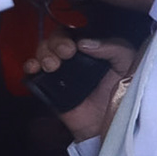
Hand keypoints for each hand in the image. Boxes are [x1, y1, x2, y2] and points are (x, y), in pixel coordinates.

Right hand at [24, 33, 139, 142]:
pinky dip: (29, 67)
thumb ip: (114, 48)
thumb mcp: (127, 64)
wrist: (109, 123)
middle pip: (54, 39)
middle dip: (54, 44)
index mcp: (91, 48)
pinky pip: (31, 73)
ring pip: (41, 52)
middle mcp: (72, 57)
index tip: (73, 48)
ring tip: (52, 66)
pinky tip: (34, 69)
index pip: (73, 32)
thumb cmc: (121, 93)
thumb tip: (82, 42)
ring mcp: (58, 72)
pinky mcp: (46, 87)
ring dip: (42, 54)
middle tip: (64, 55)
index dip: (68, 36)